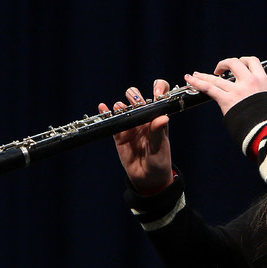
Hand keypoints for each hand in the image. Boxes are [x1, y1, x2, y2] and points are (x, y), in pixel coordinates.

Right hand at [98, 80, 173, 194]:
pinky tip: (103, 108)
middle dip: (134, 95)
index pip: (160, 96)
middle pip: (136, 97)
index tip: (156, 93)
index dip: (159, 89)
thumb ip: (158, 132)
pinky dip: (106, 113)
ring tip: (120, 109)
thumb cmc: (159, 161)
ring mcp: (130, 125)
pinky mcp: (119, 134)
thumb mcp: (160, 147)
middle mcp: (143, 118)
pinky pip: (112, 121)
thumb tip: (163, 117)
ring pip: (123, 107)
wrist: (148, 178)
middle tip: (135, 101)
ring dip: (121, 105)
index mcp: (157, 118)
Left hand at [184, 56, 266, 115]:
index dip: (243, 60)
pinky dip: (197, 82)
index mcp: (262, 79)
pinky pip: (208, 88)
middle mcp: (249, 81)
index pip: (252, 61)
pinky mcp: (227, 100)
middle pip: (233, 63)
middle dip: (224, 64)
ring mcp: (237, 90)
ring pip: (216, 78)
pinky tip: (189, 79)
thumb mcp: (266, 98)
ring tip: (195, 75)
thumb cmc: (266, 119)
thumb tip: (247, 92)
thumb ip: (256, 91)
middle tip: (219, 71)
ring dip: (204, 75)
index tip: (237, 65)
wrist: (266, 130)